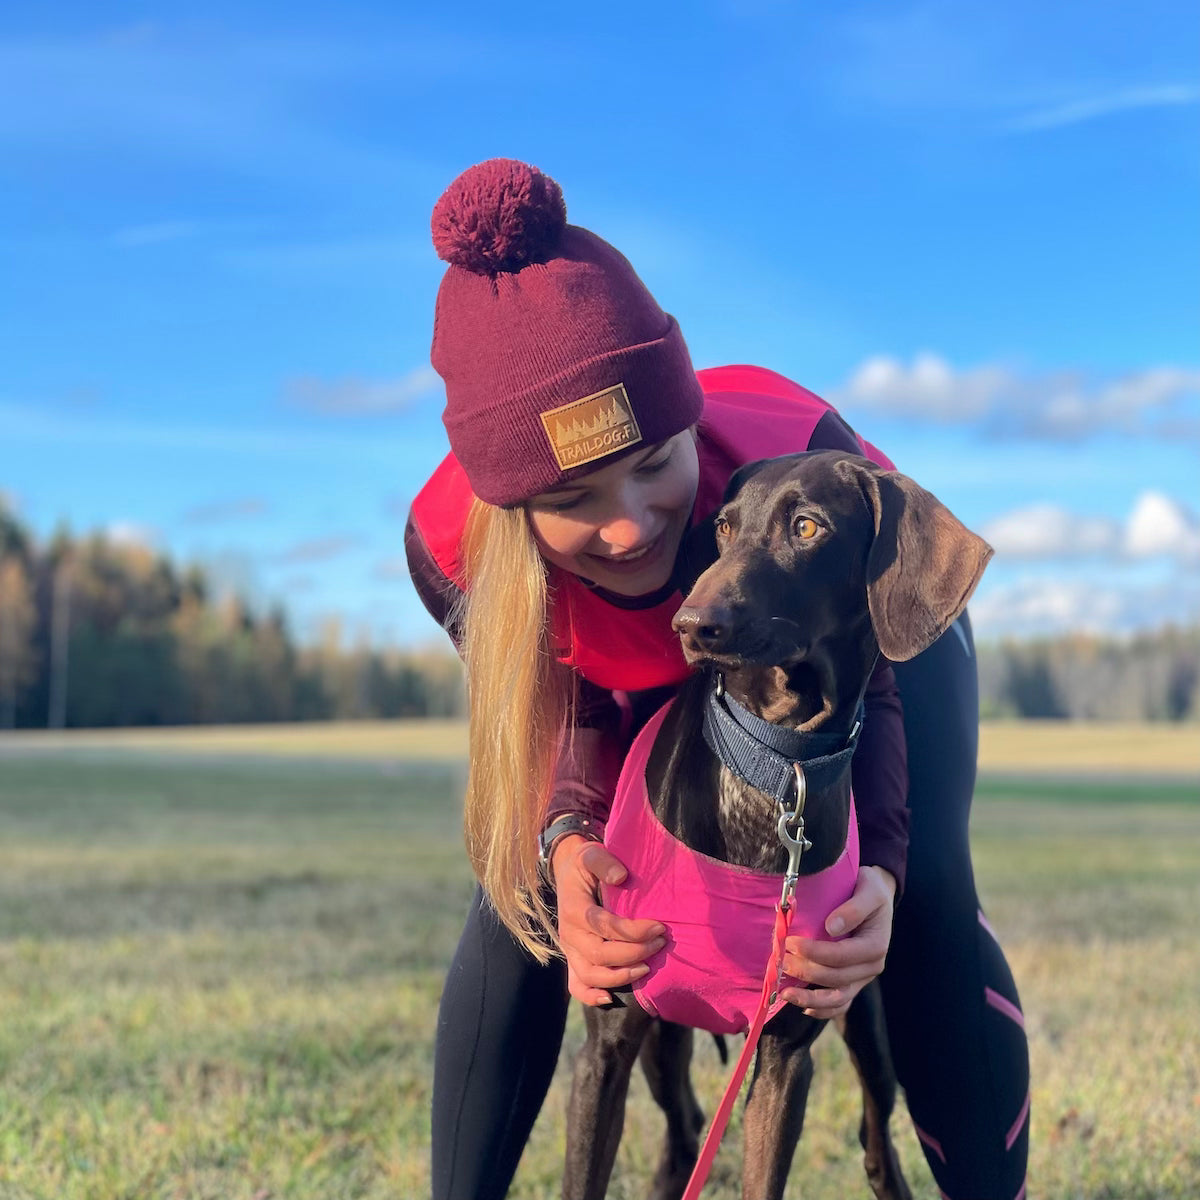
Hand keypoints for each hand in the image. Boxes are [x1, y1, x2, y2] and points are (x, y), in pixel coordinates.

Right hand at [551, 834, 665, 1005]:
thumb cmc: (586, 863)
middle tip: (661, 942)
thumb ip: (604, 862)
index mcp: (574, 908)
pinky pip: (576, 985)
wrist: (567, 871)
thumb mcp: (592, 853)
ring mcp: (569, 949)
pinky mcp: (572, 958)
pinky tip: (611, 998)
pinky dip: (591, 996)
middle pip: (600, 954)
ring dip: (621, 976)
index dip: (633, 931)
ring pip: (590, 974)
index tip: (659, 926)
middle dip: (635, 952)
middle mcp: (568, 933)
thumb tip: (620, 876)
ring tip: (647, 968)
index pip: (604, 926)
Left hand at [778, 865, 896, 1019]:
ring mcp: (862, 977)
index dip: (814, 952)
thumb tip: (832, 927)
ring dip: (810, 998)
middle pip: (836, 977)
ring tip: (786, 994)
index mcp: (875, 945)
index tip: (790, 942)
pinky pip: (841, 1003)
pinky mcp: (854, 982)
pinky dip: (823, 1010)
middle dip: (805, 971)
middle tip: (780, 959)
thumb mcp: (869, 890)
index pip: (841, 955)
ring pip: (838, 997)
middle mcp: (871, 966)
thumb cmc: (870, 890)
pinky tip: (803, 1007)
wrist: (876, 896)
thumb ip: (853, 908)